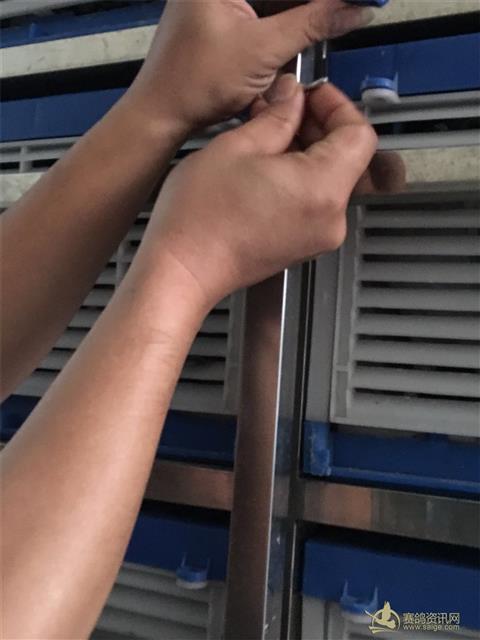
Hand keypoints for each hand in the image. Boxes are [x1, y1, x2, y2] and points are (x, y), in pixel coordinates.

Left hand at [127, 0, 372, 130]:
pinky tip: (317, 22)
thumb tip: (353, 9)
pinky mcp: (225, 16)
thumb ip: (312, 23)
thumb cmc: (192, 82)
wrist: (162, 114)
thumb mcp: (262, 50)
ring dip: (308, 7)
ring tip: (344, 12)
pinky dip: (291, 18)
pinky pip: (268, 9)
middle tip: (355, 6)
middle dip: (319, 1)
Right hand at [137, 75, 376, 309]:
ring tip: (266, 134)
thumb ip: (277, 116)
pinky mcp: (302, 244)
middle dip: (318, 125)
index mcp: (323, 188)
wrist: (184, 269)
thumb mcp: (237, 146)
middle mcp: (330, 217)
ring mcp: (318, 235)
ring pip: (330, 178)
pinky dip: (298, 176)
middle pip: (347, 157)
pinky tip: (266, 163)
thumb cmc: (201, 219)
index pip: (360, 134)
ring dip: (305, 149)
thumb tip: (292, 98)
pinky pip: (314, 200)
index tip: (312, 94)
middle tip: (283, 108)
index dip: (336, 105)